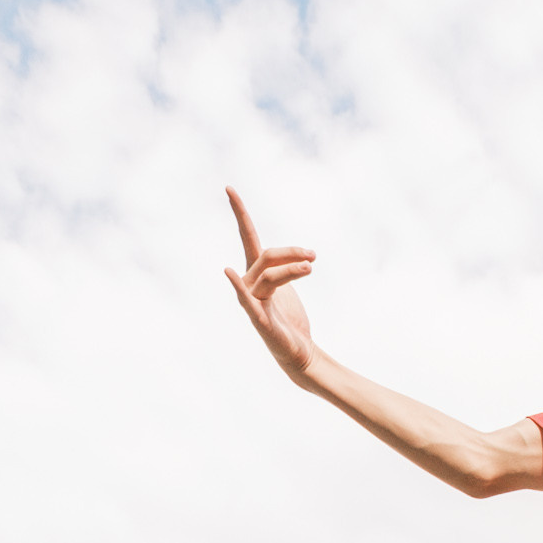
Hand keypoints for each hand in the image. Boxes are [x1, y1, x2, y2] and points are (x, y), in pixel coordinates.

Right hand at [224, 187, 319, 383]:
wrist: (299, 354)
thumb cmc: (290, 320)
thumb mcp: (287, 285)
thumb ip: (285, 266)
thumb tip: (301, 255)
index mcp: (256, 272)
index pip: (247, 236)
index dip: (239, 213)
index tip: (229, 188)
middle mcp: (250, 283)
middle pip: (267, 256)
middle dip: (291, 252)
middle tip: (314, 255)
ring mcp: (252, 302)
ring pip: (269, 275)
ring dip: (292, 269)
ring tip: (312, 267)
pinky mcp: (259, 321)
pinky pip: (247, 300)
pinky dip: (238, 286)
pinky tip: (228, 272)